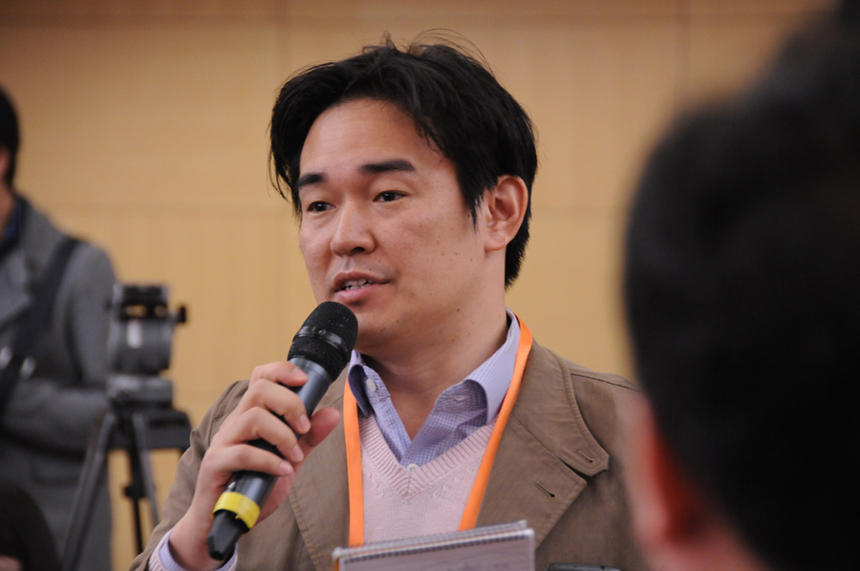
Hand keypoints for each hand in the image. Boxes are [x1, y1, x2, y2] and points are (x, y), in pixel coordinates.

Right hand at [168, 361, 340, 568]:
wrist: (225, 519)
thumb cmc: (254, 484)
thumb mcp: (289, 458)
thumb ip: (309, 437)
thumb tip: (332, 413)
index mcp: (252, 415)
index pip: (261, 378)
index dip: (282, 371)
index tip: (305, 380)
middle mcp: (236, 422)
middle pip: (259, 390)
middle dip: (290, 404)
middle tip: (304, 428)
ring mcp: (223, 441)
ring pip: (253, 418)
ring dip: (282, 436)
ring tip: (295, 456)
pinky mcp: (215, 464)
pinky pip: (243, 453)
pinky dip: (269, 461)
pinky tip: (284, 471)